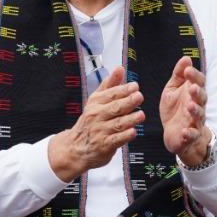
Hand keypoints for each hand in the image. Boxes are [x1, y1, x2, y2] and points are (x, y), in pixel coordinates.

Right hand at [47, 66, 144, 181]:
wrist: (76, 147)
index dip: (123, 90)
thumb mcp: (96, 101)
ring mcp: (100, 131)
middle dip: (128, 102)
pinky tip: (133, 132)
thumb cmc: (90, 121)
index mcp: (95, 103)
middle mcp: (97, 116)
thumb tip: (120, 68)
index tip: (134, 86)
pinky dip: (125, 136)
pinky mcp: (104, 146)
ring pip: (117, 123)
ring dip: (130, 119)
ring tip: (141, 115)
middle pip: (115, 108)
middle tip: (139, 97)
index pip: (110, 94)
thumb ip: (110, 85)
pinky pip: (116, 140)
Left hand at [160, 56, 208, 163]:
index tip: (187, 70)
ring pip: (199, 115)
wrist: (175, 134)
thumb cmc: (175, 110)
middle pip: (202, 98)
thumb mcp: (172, 89)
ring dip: (195, 111)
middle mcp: (197, 106)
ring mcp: (195, 121)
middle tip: (192, 87)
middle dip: (197, 92)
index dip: (194, 76)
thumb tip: (186, 58)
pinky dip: (189, 134)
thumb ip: (178, 75)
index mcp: (193, 94)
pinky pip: (192, 135)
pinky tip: (185, 131)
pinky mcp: (190, 136)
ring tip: (189, 106)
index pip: (198, 83)